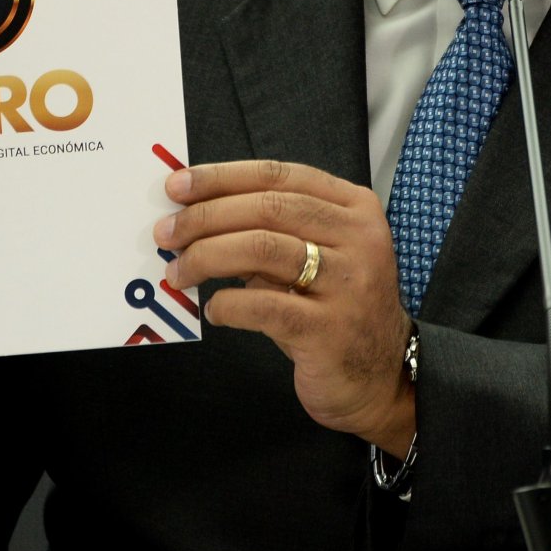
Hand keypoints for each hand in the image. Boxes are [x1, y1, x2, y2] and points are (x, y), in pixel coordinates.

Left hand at [155, 160, 413, 453]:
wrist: (383, 375)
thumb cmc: (337, 308)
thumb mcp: (315, 257)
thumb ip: (270, 231)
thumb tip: (196, 214)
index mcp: (355, 208)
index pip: (280, 175)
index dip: (223, 177)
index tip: (178, 186)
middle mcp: (358, 238)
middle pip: (267, 208)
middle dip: (205, 216)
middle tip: (166, 232)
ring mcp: (349, 283)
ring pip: (262, 248)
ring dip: (207, 256)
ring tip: (178, 271)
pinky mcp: (329, 330)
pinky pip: (262, 306)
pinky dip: (227, 304)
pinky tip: (214, 310)